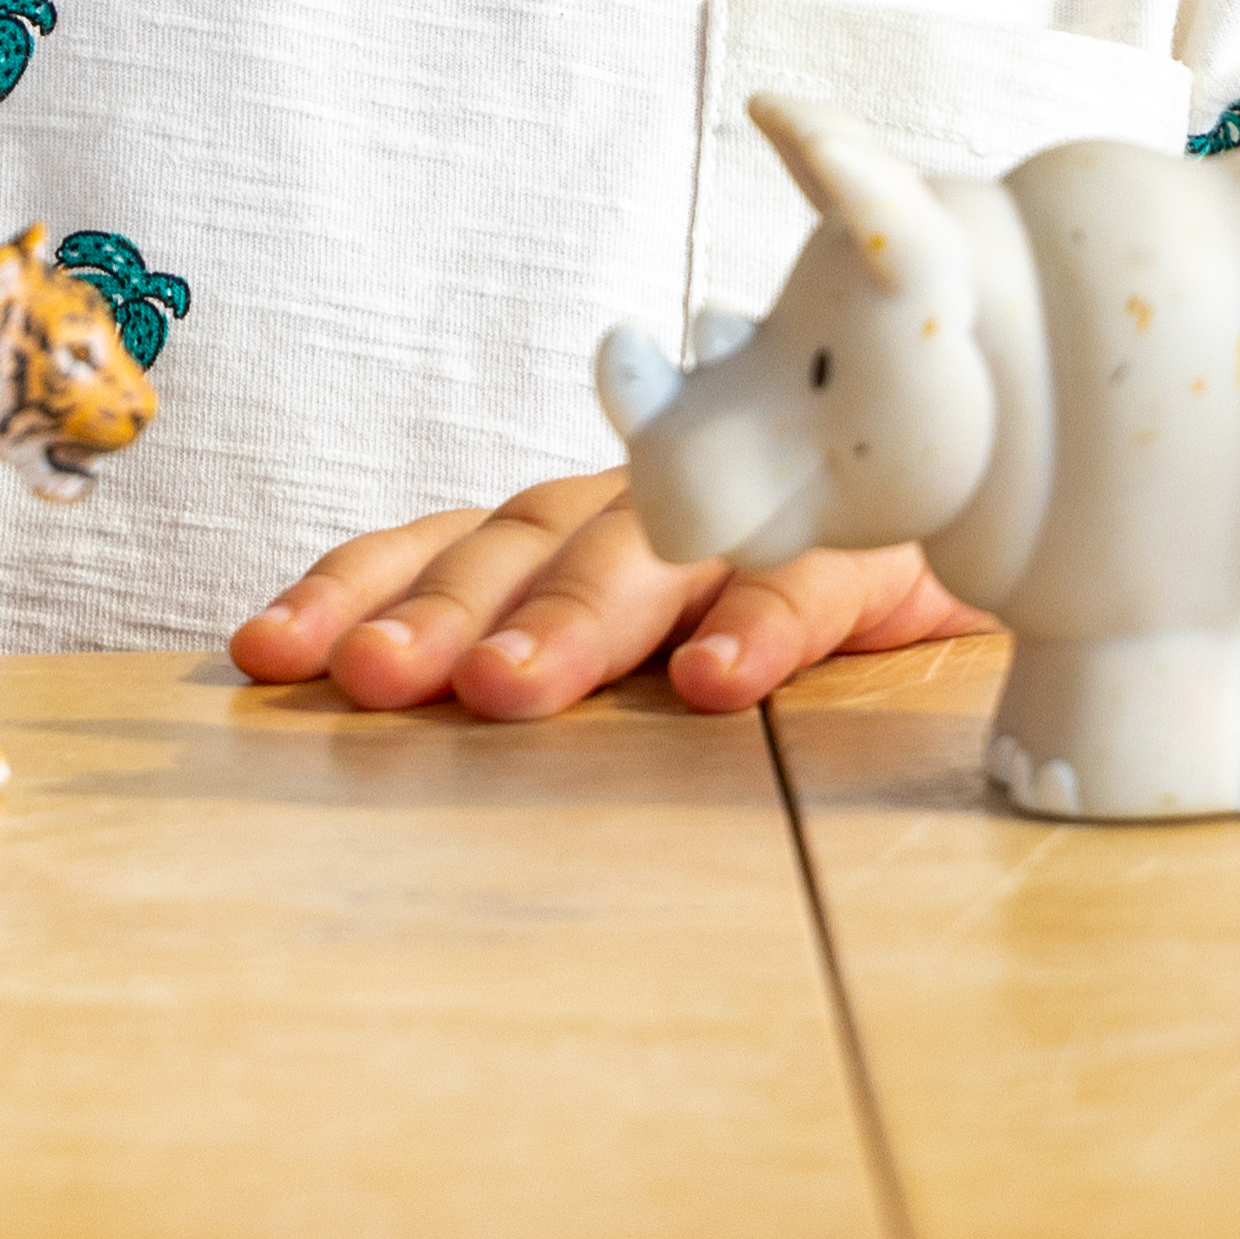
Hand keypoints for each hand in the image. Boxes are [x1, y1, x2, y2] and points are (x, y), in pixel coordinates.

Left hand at [228, 466, 987, 719]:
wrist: (975, 542)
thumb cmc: (765, 617)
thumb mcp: (638, 652)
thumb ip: (534, 675)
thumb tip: (371, 726)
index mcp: (566, 535)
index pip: (440, 546)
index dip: (353, 588)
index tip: (264, 653)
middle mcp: (638, 512)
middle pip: (521, 547)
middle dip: (439, 616)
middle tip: (375, 683)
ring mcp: (749, 519)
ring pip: (644, 552)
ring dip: (569, 618)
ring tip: (506, 693)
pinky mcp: (864, 549)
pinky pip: (802, 575)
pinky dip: (755, 622)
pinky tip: (714, 683)